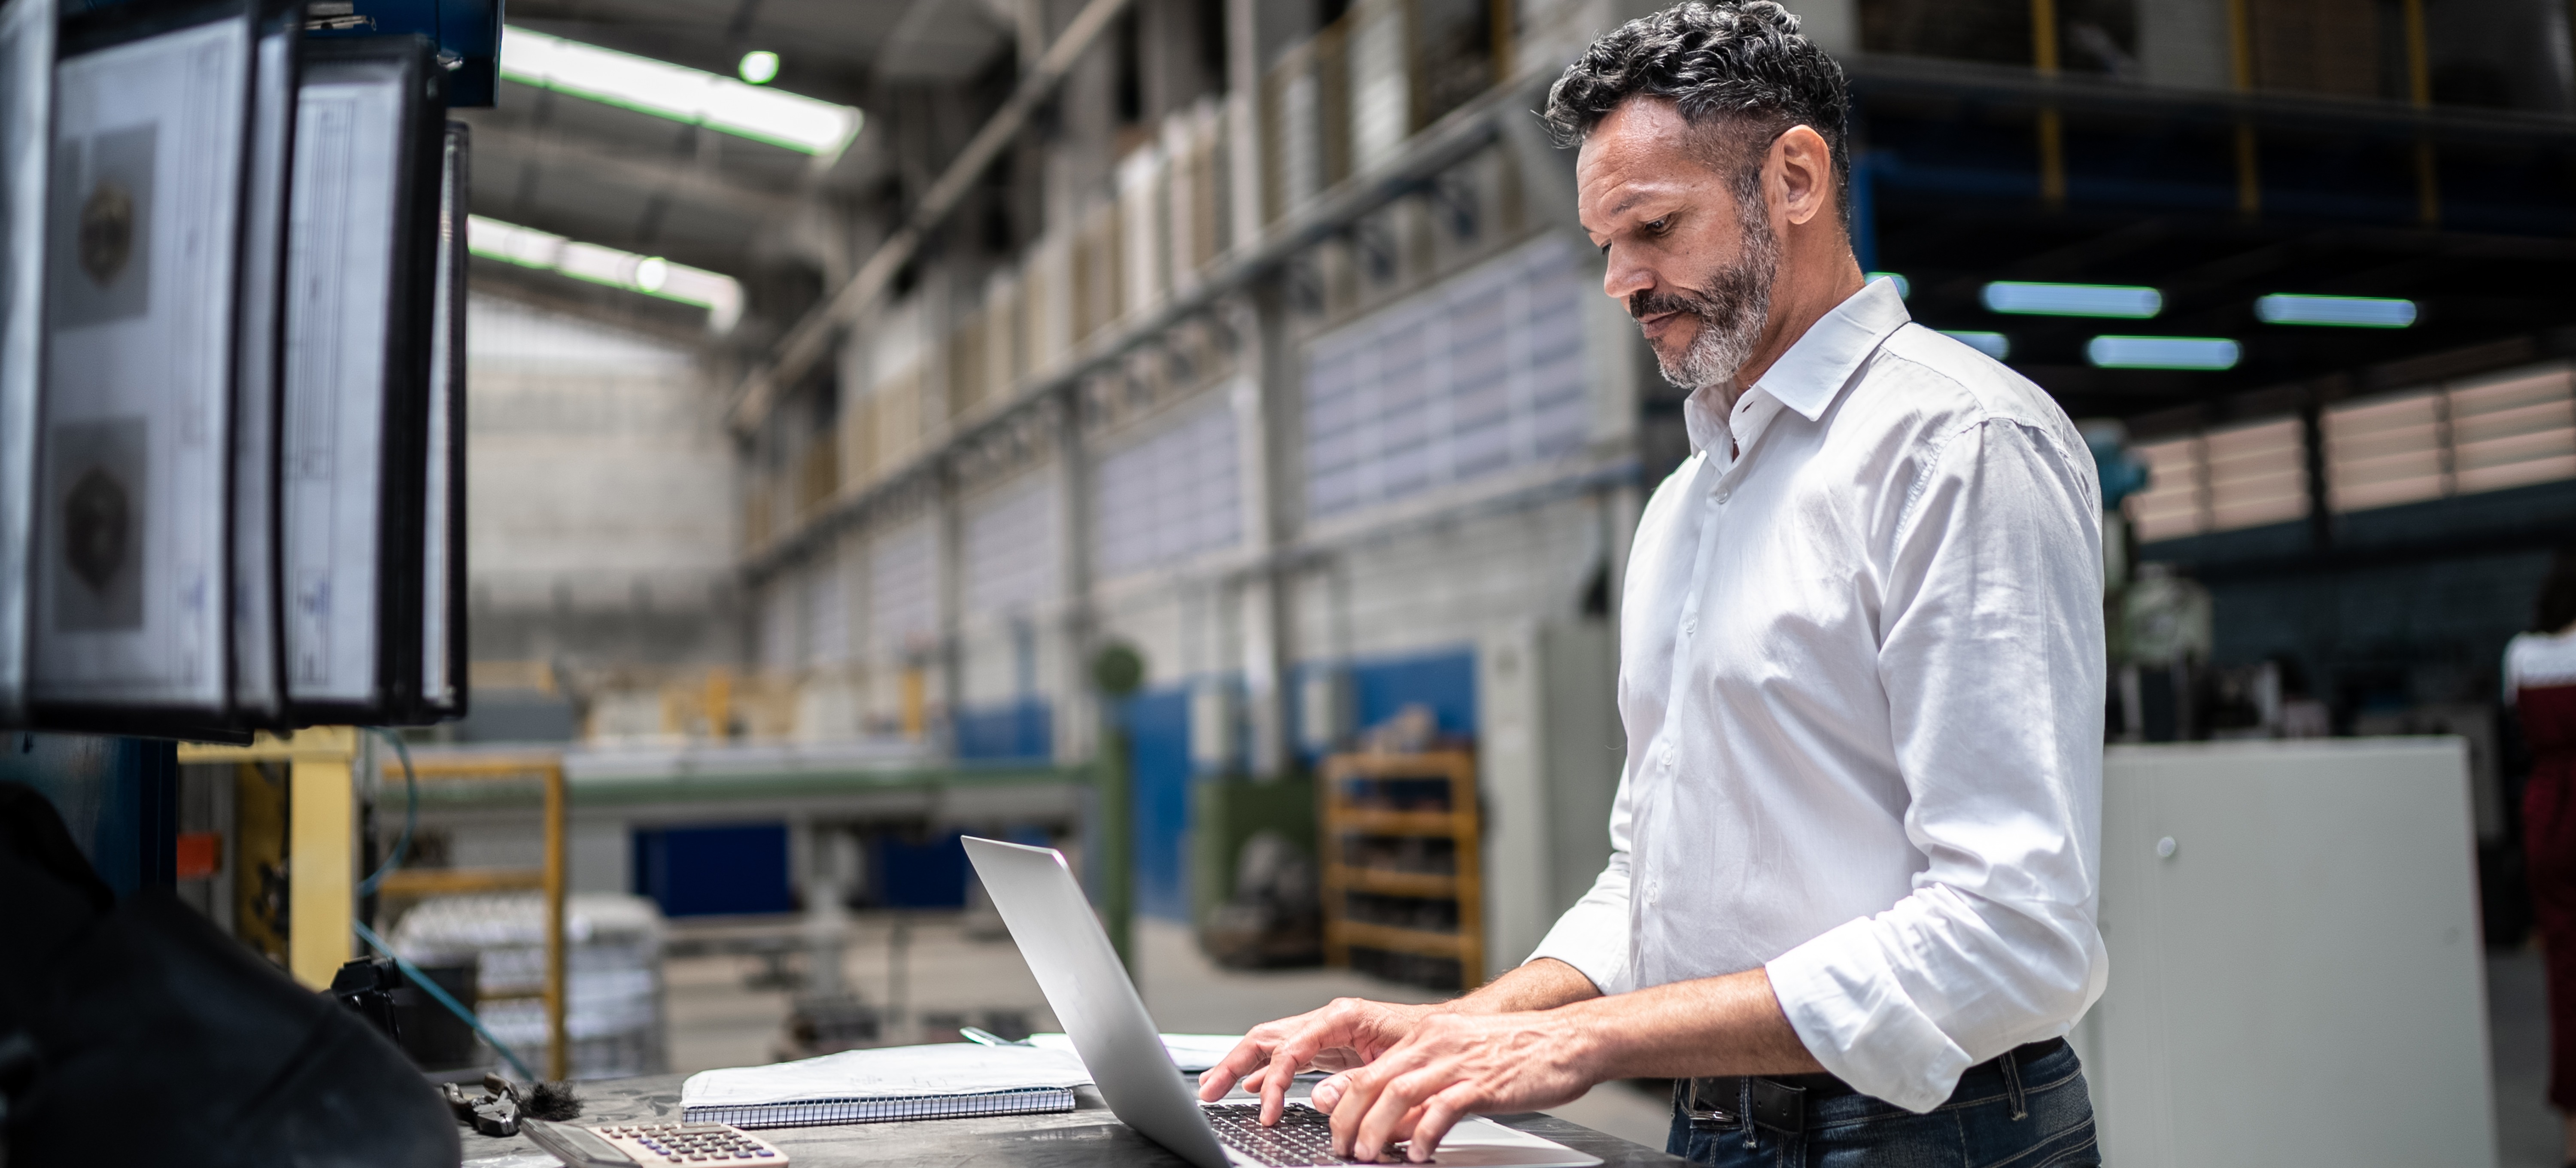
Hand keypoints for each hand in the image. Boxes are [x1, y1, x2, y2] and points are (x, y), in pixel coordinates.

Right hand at [1195, 997, 1435, 1123]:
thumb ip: (1355, 1082)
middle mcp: (1327, 1020)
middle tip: (1209, 1090)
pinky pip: (1287, 1056)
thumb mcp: (1395, 1065)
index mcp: (1342, 1017)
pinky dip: (1265, 1071)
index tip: (1266, 1110)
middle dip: (1233, 1063)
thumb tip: (1318, 1099)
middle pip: (1267, 1037)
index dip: (1272, 1081)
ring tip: (1213, 1087)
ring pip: (1270, 1044)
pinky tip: (1251, 1086)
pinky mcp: (1329, 1046)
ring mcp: (1325, 1032)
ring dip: (1240, 1065)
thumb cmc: (1428, 1041)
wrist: (1449, 1032)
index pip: (1290, 1047)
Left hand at [1309, 1010, 1597, 1162]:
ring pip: (1399, 1092)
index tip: (1336, 1129)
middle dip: (1351, 1119)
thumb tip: (1393, 1126)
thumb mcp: (1462, 1064)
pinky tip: (1419, 1152)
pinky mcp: (1484, 1081)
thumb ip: (1425, 1091)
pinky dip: (1425, 1132)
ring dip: (1377, 1128)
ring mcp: (1459, 1061)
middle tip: (1343, 1148)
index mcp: (1428, 1037)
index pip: (1371, 1069)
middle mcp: (1437, 1043)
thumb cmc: (1519, 1054)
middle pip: (1375, 1081)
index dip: (1346, 1103)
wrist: (1569, 1040)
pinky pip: (1444, 1108)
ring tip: (1368, 1155)